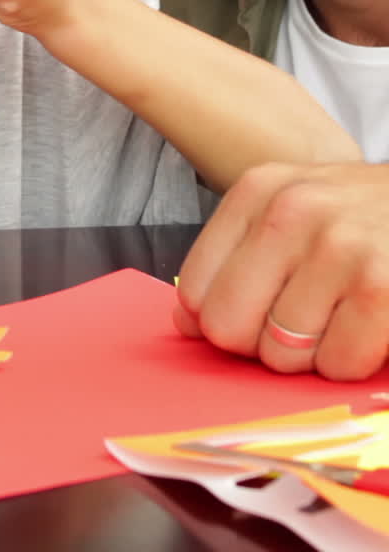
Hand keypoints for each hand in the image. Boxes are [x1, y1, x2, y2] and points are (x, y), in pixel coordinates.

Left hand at [174, 161, 388, 379]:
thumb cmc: (366, 216)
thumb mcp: (293, 210)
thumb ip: (235, 258)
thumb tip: (186, 324)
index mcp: (258, 191)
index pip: (196, 290)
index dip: (223, 317)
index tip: (256, 311)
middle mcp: (291, 211)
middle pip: (228, 327)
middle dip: (261, 341)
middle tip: (300, 321)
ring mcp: (337, 247)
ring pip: (280, 354)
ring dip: (311, 354)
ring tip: (340, 314)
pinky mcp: (380, 287)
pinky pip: (335, 364)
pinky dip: (350, 361)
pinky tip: (366, 326)